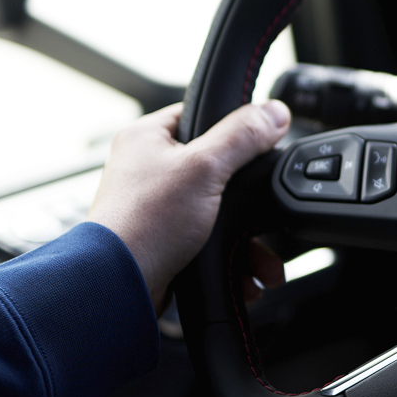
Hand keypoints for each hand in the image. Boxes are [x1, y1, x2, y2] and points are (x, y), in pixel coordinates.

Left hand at [88, 101, 290, 313]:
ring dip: (246, 237)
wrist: (121, 285)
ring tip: (261, 257)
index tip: (262, 144)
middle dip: (248, 198)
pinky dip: (232, 256)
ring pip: (218, 209)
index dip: (235, 128)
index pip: (200, 115)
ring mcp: (156, 205)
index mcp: (146, 137)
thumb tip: (274, 111)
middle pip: (217, 168)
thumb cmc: (144, 222)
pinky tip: (247, 271)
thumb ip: (243, 136)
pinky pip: (210, 239)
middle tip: (262, 206)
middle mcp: (148, 168)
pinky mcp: (165, 237)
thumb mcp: (205, 167)